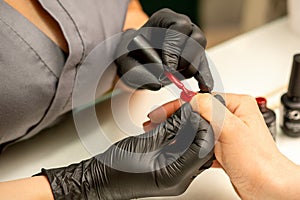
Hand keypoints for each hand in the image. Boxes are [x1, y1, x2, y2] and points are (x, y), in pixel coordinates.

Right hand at [39, 103, 214, 198]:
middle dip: (196, 126)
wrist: (100, 180)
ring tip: (174, 118)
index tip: (194, 110)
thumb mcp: (144, 142)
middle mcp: (180, 179)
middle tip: (186, 111)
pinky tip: (169, 127)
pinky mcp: (171, 172)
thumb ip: (169, 127)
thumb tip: (186, 112)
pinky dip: (179, 137)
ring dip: (187, 130)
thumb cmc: (114, 168)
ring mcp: (176, 177)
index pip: (203, 147)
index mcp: (175, 174)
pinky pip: (183, 152)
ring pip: (194, 149)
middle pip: (202, 148)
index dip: (202, 125)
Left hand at [115, 9, 212, 91]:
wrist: (134, 61)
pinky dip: (204, 78)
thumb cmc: (131, 57)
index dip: (175, 48)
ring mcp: (191, 42)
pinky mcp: (195, 58)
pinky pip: (204, 67)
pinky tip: (204, 88)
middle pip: (196, 39)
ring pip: (200, 55)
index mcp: (165, 19)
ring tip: (174, 78)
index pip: (180, 27)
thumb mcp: (127, 62)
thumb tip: (158, 83)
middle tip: (170, 73)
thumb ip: (137, 72)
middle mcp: (183, 28)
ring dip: (188, 70)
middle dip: (183, 60)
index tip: (167, 67)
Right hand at [146, 93, 299, 198]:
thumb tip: (190, 98)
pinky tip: (181, 148)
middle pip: (196, 112)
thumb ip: (210, 109)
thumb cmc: (259, 161)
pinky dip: (189, 144)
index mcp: (236, 105)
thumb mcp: (231, 129)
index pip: (200, 99)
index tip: (160, 111)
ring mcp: (226, 132)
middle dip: (176, 117)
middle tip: (157, 120)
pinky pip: (201, 141)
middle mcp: (232, 116)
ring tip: (164, 132)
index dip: (178, 104)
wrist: (266, 187)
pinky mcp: (222, 147)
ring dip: (181, 131)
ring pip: (197, 127)